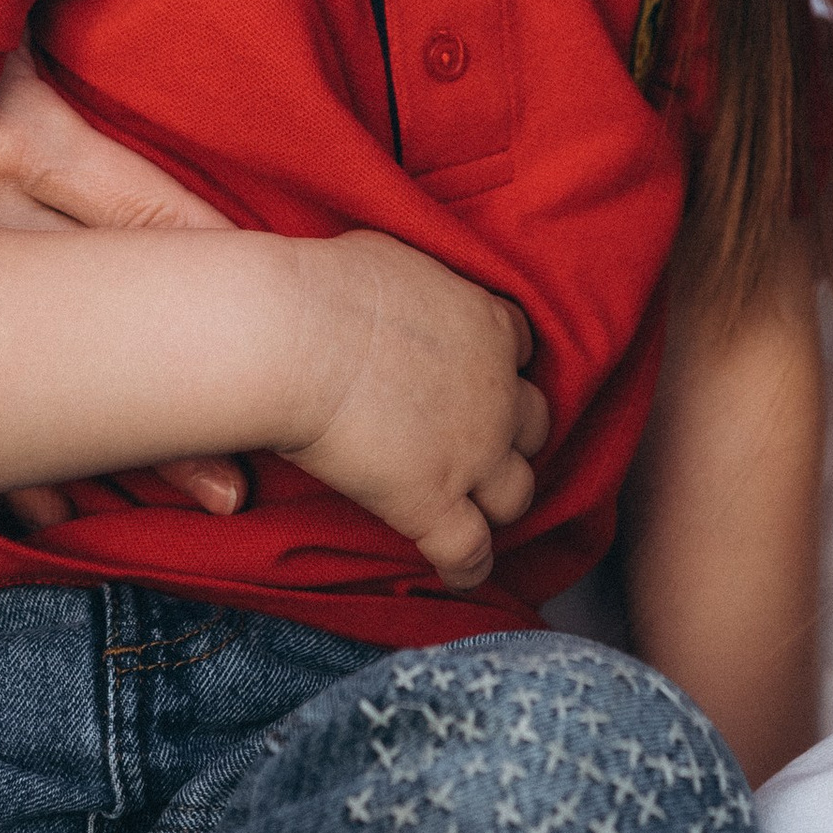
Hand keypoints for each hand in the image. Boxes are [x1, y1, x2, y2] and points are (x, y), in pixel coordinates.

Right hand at [0, 0, 251, 523]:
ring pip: (27, 386)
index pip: (138, 212)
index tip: (299, 314)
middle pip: (96, 326)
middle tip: (249, 485)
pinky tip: (57, 512)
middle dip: (173, 408)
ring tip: (209, 506)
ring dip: (105, 451)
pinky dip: (4, 464)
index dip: (218, 265)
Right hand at [275, 230, 549, 590]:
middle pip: (534, 422)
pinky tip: (457, 575)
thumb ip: (401, 278)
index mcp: (488, 324)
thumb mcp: (385, 258)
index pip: (519, 347)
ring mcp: (473, 451)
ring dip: (499, 501)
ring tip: (475, 512)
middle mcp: (497, 391)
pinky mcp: (434, 501)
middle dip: (512, 435)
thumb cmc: (327, 285)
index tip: (476, 377)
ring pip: (517, 492)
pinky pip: (470, 550)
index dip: (500, 367)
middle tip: (477, 444)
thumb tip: (376, 284)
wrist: (297, 336)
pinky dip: (469, 567)